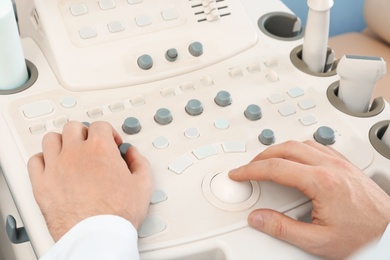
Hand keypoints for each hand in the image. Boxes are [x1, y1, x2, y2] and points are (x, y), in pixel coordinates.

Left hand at [28, 121, 152, 240]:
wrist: (97, 235)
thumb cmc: (117, 213)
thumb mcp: (143, 184)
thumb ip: (139, 162)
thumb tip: (133, 154)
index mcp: (100, 149)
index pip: (100, 126)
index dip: (108, 132)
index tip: (111, 142)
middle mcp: (76, 153)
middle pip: (74, 127)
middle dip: (85, 133)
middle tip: (91, 144)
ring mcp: (56, 167)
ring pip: (51, 139)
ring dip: (62, 141)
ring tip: (70, 151)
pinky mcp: (42, 183)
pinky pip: (35, 161)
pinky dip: (42, 159)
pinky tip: (51, 165)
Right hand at [229, 140, 389, 258]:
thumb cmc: (363, 236)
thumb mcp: (318, 241)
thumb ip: (283, 229)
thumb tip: (259, 218)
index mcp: (321, 182)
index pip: (275, 168)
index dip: (251, 170)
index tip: (239, 173)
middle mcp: (331, 167)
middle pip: (286, 149)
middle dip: (262, 156)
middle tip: (249, 167)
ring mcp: (340, 163)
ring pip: (301, 144)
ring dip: (280, 150)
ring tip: (268, 162)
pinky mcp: (346, 165)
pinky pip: (317, 147)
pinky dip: (299, 149)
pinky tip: (296, 158)